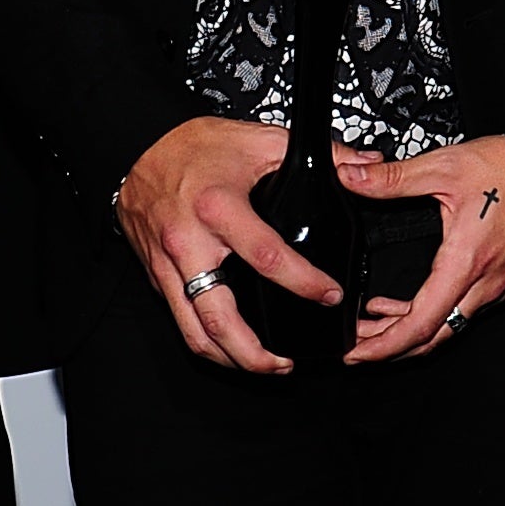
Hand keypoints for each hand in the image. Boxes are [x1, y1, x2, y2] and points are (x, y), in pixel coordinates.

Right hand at [120, 113, 333, 374]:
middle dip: (255, 353)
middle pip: (220, 317)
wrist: (137, 144)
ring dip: (230, 358)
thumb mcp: (262, 139)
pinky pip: (180, 318)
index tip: (330, 296)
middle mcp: (189, 242)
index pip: (267, 257)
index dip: (303, 282)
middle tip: (286, 364)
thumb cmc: (196, 144)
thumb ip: (321, 153)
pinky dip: (206, 340)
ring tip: (264, 366)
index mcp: (218, 208)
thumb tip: (366, 165)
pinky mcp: (156, 275)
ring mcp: (168, 264)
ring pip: (194, 331)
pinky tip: (231, 346)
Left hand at [337, 135, 504, 363]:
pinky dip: (431, 318)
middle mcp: (485, 283)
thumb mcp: (445, 166)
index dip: (383, 346)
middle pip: (433, 338)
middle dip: (388, 348)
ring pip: (448, 328)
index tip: (356, 352)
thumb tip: (351, 176)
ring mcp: (498, 284)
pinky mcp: (504, 279)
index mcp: (467, 261)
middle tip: (355, 344)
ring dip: (409, 332)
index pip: (421, 324)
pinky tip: (408, 303)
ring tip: (374, 325)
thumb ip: (392, 177)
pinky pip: (463, 312)